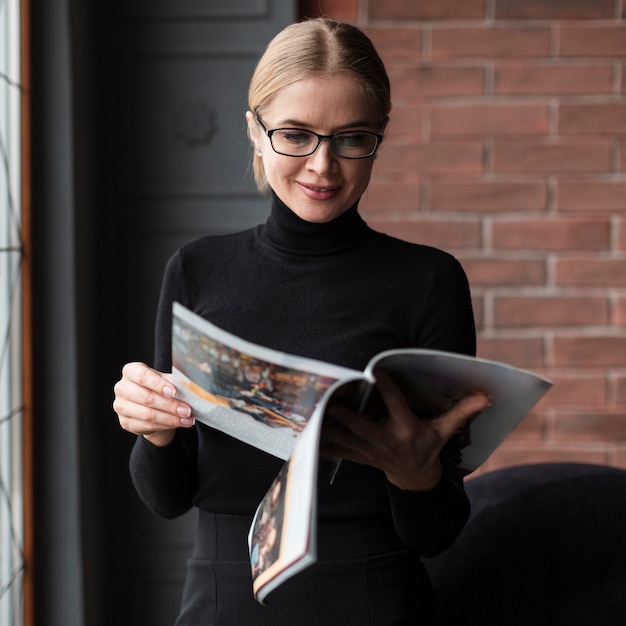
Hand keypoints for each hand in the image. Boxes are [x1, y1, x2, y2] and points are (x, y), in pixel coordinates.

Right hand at [113, 362, 193, 446]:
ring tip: (187, 418)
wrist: (154, 405)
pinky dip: (166, 425)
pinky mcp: (125, 422)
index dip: (158, 384)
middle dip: (170, 405)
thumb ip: (175, 382)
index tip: (174, 391)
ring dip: (170, 418)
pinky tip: (178, 423)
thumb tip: (189, 387)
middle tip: (187, 409)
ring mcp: (121, 406)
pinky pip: (147, 426)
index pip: (142, 376)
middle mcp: (122, 388)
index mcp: (131, 371)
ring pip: (147, 414)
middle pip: (146, 397)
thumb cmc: (160, 388)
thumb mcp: (167, 380)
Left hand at [320, 373, 489, 491]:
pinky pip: (337, 450)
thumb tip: (485, 396)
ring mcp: (370, 452)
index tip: (376, 373)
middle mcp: (386, 442)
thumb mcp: (445, 431)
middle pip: (363, 427)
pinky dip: (321, 442)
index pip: (398, 408)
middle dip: (346, 415)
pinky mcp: (359, 456)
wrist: (415, 478)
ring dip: (327, 426)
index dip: (388, 391)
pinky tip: (303, 433)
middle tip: (329, 397)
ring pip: (345, 438)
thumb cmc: (428, 447)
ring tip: (312, 410)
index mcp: (407, 431)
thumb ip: (461, 412)